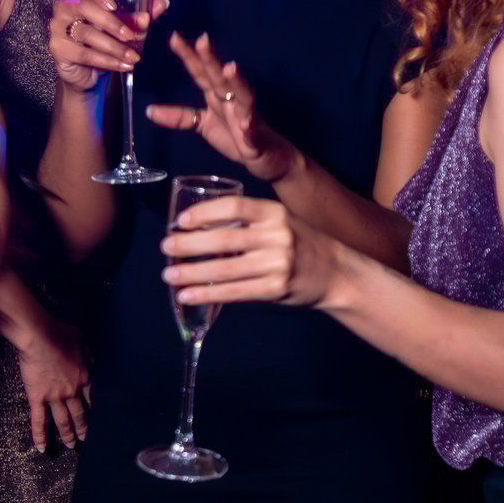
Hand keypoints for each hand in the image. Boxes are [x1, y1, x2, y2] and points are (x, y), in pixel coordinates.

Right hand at [15, 318, 89, 452]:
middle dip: (83, 428)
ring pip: (63, 421)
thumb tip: (94, 361)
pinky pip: (39, 421)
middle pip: (80, 414)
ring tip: (71, 445)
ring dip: (67, 435)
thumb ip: (88, 353)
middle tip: (85, 439)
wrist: (39, 337)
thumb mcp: (81, 339)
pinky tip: (41, 448)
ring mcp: (54, 397)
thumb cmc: (59, 333)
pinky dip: (40, 436)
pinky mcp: (38, 398)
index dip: (94, 409)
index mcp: (84, 377)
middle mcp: (72, 391)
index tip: (97, 417)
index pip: (92, 398)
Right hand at [47, 0, 168, 91]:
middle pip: (86, 8)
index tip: (114, 5)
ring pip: (87, 33)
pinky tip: (123, 66)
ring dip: (114, 46)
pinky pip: (84, 54)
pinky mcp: (58, 49)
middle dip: (113, 23)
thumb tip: (163, 3)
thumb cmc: (104, 42)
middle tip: (132, 36)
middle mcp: (65, 8)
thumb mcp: (124, 27)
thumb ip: (141, 15)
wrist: (85, 73)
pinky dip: (107, 61)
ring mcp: (58, 28)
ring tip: (134, 57)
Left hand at [146, 33, 294, 181]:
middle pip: (220, 77)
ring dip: (237, 82)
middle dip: (211, 59)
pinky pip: (252, 131)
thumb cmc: (234, 135)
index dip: (188, 56)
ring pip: (243, 96)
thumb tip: (149, 110)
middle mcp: (231, 100)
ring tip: (230, 69)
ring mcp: (245, 116)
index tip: (174, 38)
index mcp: (216, 95)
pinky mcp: (255, 136)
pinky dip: (249, 127)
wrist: (264, 156)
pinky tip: (245, 124)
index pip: (200, 72)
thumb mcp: (202, 124)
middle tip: (202, 40)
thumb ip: (179, 116)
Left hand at [160, 195, 341, 308]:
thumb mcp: (280, 222)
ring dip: (191, 272)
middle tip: (165, 246)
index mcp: (274, 213)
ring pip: (225, 269)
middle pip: (223, 240)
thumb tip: (200, 227)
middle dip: (188, 244)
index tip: (180, 220)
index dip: (203, 212)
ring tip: (168, 274)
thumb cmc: (301, 244)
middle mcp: (276, 236)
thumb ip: (249, 222)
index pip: (233, 207)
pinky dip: (207, 294)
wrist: (337, 273)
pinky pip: (234, 292)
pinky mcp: (275, 289)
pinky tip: (187, 295)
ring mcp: (277, 264)